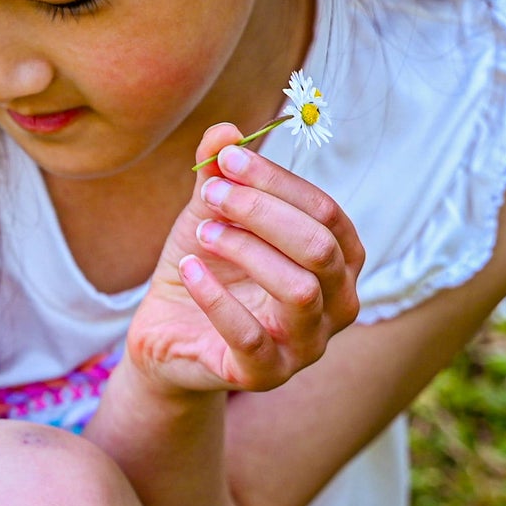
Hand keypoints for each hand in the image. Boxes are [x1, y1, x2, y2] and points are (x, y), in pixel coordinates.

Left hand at [126, 123, 364, 394]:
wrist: (168, 333)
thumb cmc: (206, 265)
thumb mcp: (210, 214)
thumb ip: (220, 175)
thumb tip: (226, 130)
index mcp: (337, 261)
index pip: (326, 212)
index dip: (277, 180)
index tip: (226, 158)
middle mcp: (337, 305)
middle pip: (321, 248)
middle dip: (263, 212)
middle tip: (212, 195)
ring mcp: (306, 346)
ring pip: (299, 291)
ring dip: (246, 250)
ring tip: (202, 234)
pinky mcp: (264, 375)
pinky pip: (251, 337)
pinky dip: (217, 298)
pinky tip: (189, 269)